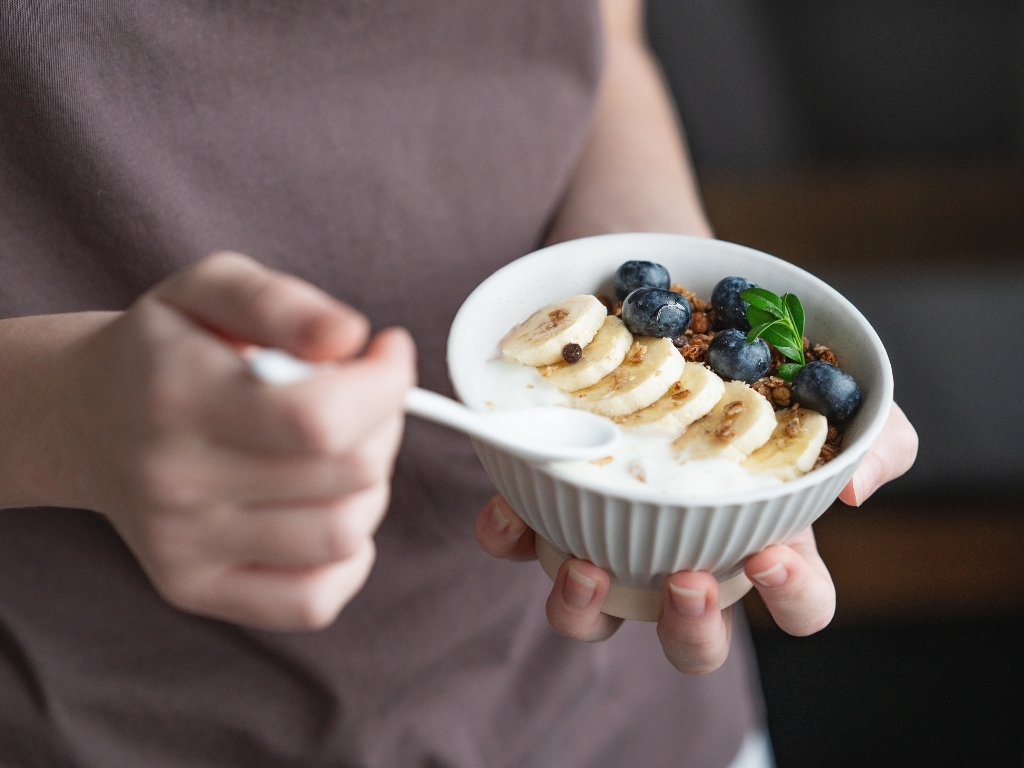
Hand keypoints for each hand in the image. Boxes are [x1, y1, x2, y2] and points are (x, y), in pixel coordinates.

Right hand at [61, 252, 414, 629]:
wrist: (86, 417)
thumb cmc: (167, 348)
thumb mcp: (212, 287)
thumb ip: (282, 302)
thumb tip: (351, 336)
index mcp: (179, 394)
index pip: (319, 418)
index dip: (384, 384)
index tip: (388, 352)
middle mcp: (175, 480)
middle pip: (348, 474)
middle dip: (383, 424)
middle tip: (362, 397)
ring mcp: (182, 546)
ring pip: (343, 535)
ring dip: (371, 485)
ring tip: (342, 448)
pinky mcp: (192, 588)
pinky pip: (312, 601)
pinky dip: (348, 556)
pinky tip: (328, 506)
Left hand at [475, 402, 917, 672]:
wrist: (655, 302)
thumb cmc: (745, 364)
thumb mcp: (826, 390)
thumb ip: (875, 436)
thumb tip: (853, 489)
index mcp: (761, 536)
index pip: (800, 605)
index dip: (792, 596)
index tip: (771, 554)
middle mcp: (683, 553)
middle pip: (692, 642)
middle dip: (691, 628)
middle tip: (686, 578)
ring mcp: (612, 538)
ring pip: (592, 619)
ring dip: (584, 609)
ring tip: (585, 567)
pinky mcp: (547, 509)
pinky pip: (517, 545)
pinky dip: (507, 534)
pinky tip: (510, 504)